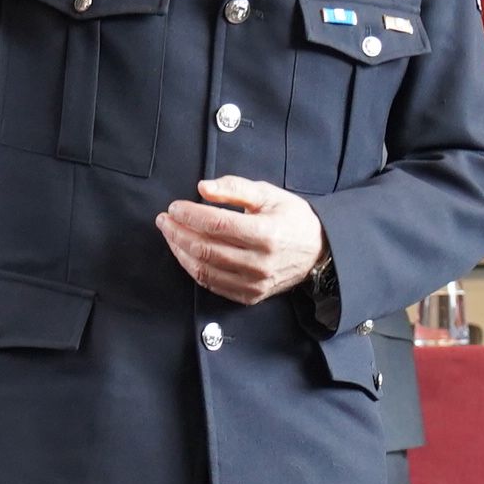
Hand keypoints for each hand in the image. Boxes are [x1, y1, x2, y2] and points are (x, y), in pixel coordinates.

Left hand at [158, 177, 328, 305]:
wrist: (318, 251)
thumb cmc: (292, 218)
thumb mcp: (267, 194)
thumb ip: (234, 188)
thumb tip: (202, 188)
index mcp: (266, 234)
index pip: (216, 224)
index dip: (189, 215)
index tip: (174, 207)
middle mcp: (259, 262)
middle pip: (205, 248)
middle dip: (178, 232)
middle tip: (165, 219)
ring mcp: (254, 283)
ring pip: (204, 269)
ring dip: (180, 251)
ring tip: (171, 234)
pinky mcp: (250, 296)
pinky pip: (212, 284)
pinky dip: (193, 268)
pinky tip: (185, 253)